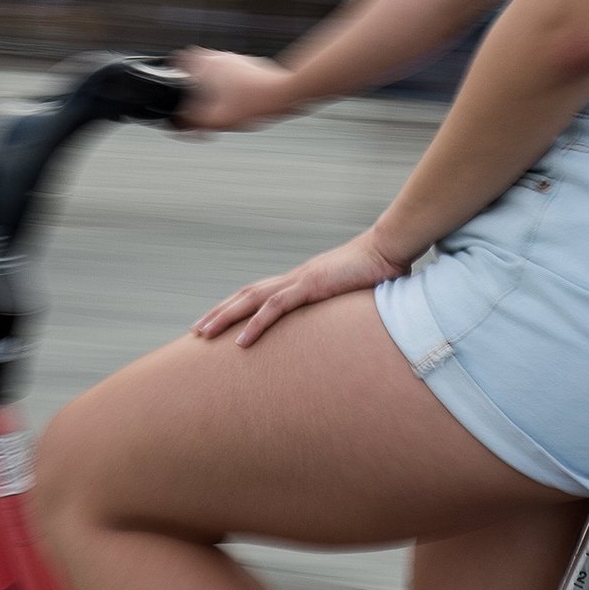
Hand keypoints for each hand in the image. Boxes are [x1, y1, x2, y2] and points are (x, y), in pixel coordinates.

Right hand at [175, 48, 299, 134]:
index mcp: (208, 67)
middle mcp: (221, 58)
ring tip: (213, 97)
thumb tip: (175, 124)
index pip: (180, 58)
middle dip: (192, 74)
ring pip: (216, 64)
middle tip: (192, 88)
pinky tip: (234, 98)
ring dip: (211, 77)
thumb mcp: (217, 120)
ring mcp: (238, 59)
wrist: (286, 93)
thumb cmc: (254, 103)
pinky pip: (232, 70)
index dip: (172, 67)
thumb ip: (192, 122)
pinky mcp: (252, 65)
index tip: (171, 74)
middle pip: (198, 59)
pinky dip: (228, 81)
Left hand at [193, 228, 411, 347]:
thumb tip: (355, 325)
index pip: (261, 293)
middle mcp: (295, 278)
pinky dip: (255, 324)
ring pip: (251, 299)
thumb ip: (349, 308)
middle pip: (246, 294)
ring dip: (225, 316)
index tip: (219, 322)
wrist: (392, 247)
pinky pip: (276, 308)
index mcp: (303, 280)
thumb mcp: (358, 296)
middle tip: (196, 331)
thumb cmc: (381, 270)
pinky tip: (240, 342)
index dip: (238, 306)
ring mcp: (301, 280)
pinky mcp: (312, 286)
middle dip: (220, 312)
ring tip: (203, 334)